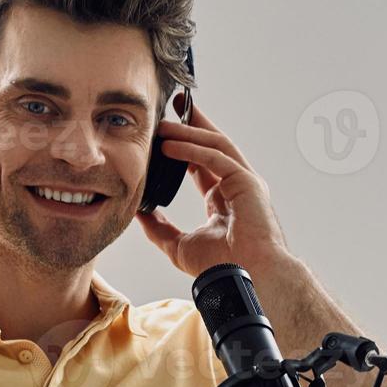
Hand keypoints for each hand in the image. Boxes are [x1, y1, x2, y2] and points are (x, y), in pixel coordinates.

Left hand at [135, 100, 291, 276]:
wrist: (246, 280)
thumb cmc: (222, 268)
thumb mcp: (179, 246)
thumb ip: (160, 228)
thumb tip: (139, 213)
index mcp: (223, 199)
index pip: (202, 162)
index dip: (184, 145)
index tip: (163, 131)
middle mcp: (236, 186)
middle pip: (212, 145)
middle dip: (191, 124)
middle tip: (169, 106)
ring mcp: (244, 183)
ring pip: (216, 146)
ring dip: (190, 131)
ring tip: (164, 122)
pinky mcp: (247, 184)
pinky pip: (217, 158)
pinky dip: (194, 149)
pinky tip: (171, 145)